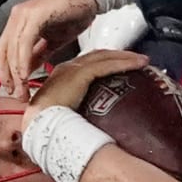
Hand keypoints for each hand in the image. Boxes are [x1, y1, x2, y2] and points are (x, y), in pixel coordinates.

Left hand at [0, 0, 100, 96]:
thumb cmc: (75, 12)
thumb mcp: (53, 40)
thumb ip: (38, 54)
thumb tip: (27, 70)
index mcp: (20, 21)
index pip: (3, 51)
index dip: (6, 72)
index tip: (13, 88)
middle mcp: (18, 17)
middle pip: (3, 52)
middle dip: (8, 76)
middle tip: (17, 93)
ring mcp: (24, 15)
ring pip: (11, 49)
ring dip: (16, 72)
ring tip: (22, 87)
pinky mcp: (34, 15)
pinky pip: (24, 42)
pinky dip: (23, 60)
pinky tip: (26, 73)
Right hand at [19, 49, 148, 132]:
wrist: (39, 125)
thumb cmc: (49, 125)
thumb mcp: (67, 113)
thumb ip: (79, 110)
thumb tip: (94, 122)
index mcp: (62, 76)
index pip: (89, 63)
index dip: (106, 61)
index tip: (121, 64)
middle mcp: (67, 68)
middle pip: (98, 55)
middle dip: (118, 55)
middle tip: (136, 59)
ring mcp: (72, 69)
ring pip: (104, 57)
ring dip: (125, 57)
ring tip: (141, 60)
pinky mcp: (80, 73)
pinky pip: (107, 65)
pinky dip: (124, 63)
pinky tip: (138, 64)